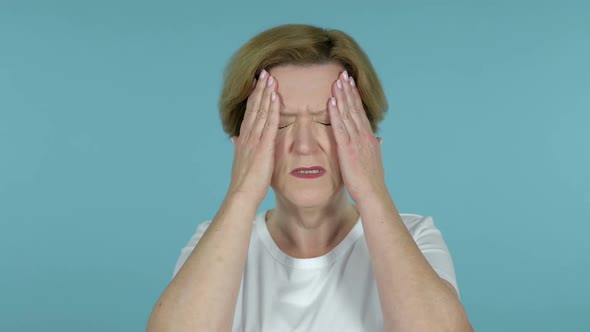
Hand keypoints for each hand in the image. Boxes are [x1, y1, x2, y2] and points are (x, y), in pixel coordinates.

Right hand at [227, 69, 279, 205]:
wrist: (241, 195)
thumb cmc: (244, 183)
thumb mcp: (241, 161)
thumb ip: (240, 148)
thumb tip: (234, 139)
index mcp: (244, 139)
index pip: (249, 113)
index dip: (253, 98)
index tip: (257, 84)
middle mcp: (247, 136)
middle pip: (254, 107)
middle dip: (259, 89)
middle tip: (263, 73)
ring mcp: (255, 139)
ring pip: (261, 111)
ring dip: (265, 93)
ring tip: (269, 77)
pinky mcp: (264, 145)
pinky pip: (269, 123)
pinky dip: (272, 108)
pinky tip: (275, 96)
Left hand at [328, 71, 386, 202]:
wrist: (373, 194)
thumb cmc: (371, 181)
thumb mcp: (374, 160)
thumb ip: (375, 147)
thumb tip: (379, 139)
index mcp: (369, 137)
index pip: (360, 112)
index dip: (355, 97)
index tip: (350, 83)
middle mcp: (364, 136)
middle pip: (355, 108)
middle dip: (349, 90)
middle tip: (343, 74)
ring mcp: (356, 141)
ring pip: (348, 114)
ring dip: (342, 97)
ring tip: (337, 81)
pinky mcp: (347, 149)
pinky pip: (340, 128)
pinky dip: (336, 114)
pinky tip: (332, 102)